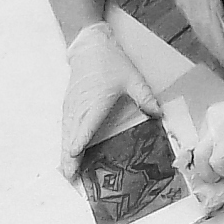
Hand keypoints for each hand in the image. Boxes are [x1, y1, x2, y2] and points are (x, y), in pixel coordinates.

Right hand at [60, 23, 160, 178]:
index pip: (85, 128)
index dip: (79, 144)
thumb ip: (145, 97)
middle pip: (72, 137)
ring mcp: (72, 107)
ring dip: (65, 154)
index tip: (75, 158)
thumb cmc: (110, 61)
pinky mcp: (69, 106)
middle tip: (70, 178)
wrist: (89, 45)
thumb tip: (159, 114)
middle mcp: (81, 108)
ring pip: (66, 134)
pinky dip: (65, 142)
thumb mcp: (132, 78)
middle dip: (70, 158)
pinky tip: (66, 153)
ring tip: (66, 172)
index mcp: (95, 103)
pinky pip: (65, 128)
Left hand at [189, 79, 223, 183]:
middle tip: (214, 177)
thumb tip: (220, 151)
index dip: (205, 157)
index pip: (199, 143)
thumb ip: (222, 130)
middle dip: (206, 171)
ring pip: (214, 165)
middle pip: (200, 157)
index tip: (210, 164)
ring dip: (223, 172)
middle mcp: (216, 128)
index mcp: (212, 117)